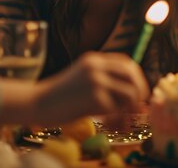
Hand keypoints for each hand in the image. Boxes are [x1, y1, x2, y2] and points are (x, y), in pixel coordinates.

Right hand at [34, 52, 149, 124]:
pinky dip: (112, 116)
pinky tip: (100, 118)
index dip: (137, 77)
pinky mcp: (94, 97)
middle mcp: (97, 66)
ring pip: (129, 92)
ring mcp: (96, 80)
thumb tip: (133, 92)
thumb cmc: (60, 96)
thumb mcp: (82, 78)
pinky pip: (115, 108)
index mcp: (94, 60)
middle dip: (139, 90)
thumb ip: (103, 79)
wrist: (37, 103)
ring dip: (127, 106)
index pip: (127, 63)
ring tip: (115, 113)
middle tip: (137, 105)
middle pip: (133, 75)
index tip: (138, 91)